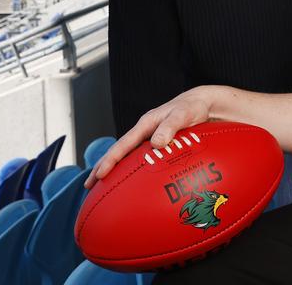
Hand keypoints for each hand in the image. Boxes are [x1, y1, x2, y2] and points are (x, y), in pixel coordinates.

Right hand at [84, 87, 213, 188]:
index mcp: (145, 124)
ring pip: (127, 156)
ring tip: (102, 187)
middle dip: (102, 167)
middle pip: (118, 151)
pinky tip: (130, 182)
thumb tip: (156, 143)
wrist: (202, 103)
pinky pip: (140, 158)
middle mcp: (144, 131)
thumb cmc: (192, 108)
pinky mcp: (158, 144)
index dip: (110, 160)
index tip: (100, 174)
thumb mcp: (183, 115)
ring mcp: (150, 138)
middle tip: (89, 186)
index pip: (123, 145)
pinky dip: (131, 169)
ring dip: (114, 170)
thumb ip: (170, 127)